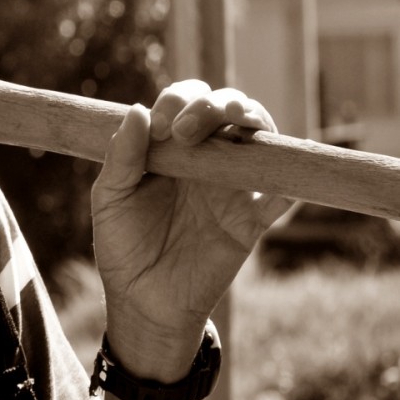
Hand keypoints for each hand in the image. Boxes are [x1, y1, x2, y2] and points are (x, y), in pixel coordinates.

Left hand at [91, 79, 290, 379]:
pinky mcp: (251, 220)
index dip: (178, 101)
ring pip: (261, 140)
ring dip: (256, 122)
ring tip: (237, 122)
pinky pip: (281, 197)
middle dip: (215, 104)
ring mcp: (232, 186)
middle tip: (185, 131)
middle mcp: (207, 157)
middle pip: (229, 109)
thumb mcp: (110, 197)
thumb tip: (136, 109)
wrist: (141, 299)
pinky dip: (289, 183)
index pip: (185, 102)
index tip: (160, 126)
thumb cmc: (122, 243)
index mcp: (171, 146)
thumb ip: (122, 156)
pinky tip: (280, 178)